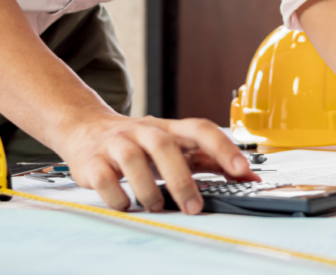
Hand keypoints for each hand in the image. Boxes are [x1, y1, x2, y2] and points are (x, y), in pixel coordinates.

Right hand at [56, 115, 259, 212]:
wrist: (85, 128)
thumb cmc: (140, 142)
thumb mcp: (175, 145)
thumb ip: (211, 160)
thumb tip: (250, 176)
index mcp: (170, 129)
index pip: (200, 129)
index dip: (223, 148)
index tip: (242, 170)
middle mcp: (144, 131)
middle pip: (164, 147)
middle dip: (181, 180)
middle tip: (193, 208)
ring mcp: (116, 144)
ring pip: (133, 161)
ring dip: (148, 189)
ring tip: (156, 206)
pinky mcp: (92, 161)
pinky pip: (105, 178)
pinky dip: (118, 196)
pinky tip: (126, 204)